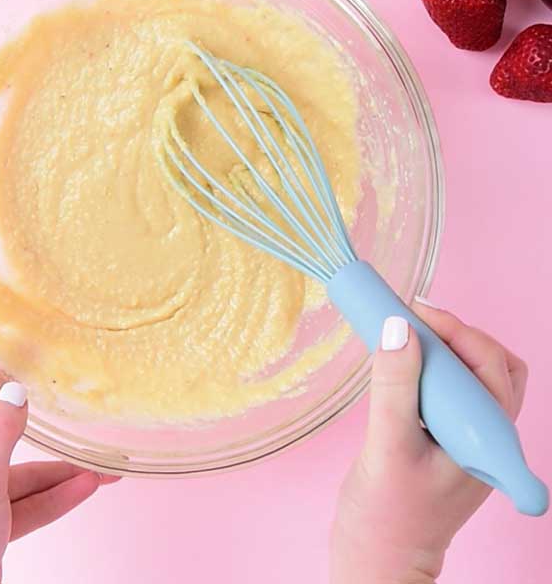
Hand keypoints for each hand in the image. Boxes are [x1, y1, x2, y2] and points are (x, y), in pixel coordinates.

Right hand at [330, 301, 527, 583]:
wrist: (379, 558)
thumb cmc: (387, 514)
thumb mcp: (388, 447)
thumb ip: (394, 388)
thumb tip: (398, 327)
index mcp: (491, 440)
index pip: (491, 364)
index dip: (456, 330)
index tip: (412, 311)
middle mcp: (489, 437)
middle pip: (490, 364)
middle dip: (454, 332)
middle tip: (409, 318)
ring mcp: (469, 439)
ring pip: (472, 375)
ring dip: (445, 348)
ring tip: (405, 334)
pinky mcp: (445, 439)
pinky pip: (448, 390)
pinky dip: (430, 367)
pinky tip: (400, 362)